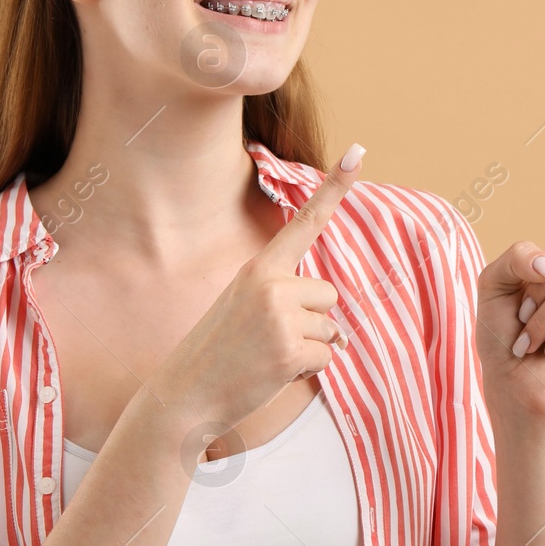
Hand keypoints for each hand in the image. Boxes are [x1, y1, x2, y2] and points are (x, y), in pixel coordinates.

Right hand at [154, 143, 365, 429]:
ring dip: (309, 347)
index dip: (335, 187)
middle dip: (312, 320)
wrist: (185, 394)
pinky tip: (273, 373)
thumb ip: (286, 301)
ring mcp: (280, 318)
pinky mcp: (289, 351)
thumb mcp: (243, 306)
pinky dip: (307, 370)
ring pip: (331, 328)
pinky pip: (326, 357)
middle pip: (328, 294)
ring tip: (267, 356)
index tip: (359, 151)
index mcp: (259, 268)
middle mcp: (271, 285)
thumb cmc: (218, 351)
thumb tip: (343, 335)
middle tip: (269, 338)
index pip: (305, 222)